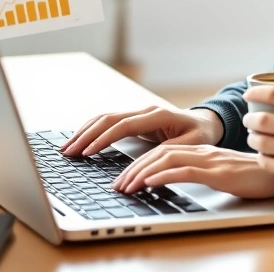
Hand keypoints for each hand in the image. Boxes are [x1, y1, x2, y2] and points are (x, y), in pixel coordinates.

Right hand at [61, 106, 223, 156]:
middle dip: (86, 135)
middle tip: (68, 152)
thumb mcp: (192, 144)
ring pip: (104, 119)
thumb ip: (170, 150)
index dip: (104, 138)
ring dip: (84, 132)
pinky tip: (80, 142)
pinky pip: (108, 123)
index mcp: (157, 115)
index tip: (88, 152)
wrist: (206, 122)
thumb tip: (149, 162)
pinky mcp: (134, 121)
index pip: (123, 125)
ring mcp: (138, 114)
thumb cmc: (200, 134)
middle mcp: (144, 111)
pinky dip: (92, 131)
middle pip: (108, 119)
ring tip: (67, 148)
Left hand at [112, 144, 273, 198]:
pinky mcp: (219, 173)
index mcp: (201, 150)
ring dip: (141, 173)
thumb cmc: (256, 175)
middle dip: (132, 169)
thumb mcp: (222, 173)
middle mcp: (202, 151)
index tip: (123, 179)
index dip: (138, 163)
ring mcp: (210, 161)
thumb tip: (176, 180)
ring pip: (166, 160)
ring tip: (126, 187)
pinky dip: (163, 176)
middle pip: (158, 153)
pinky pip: (185, 171)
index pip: (162, 151)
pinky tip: (150, 184)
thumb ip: (202, 172)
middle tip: (116, 186)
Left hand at [242, 79, 273, 196]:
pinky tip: (262, 154)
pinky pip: (267, 162)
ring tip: (253, 137)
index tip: (247, 95)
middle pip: (262, 119)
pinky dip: (261, 157)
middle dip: (249, 119)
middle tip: (249, 120)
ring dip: (252, 138)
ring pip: (261, 142)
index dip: (255, 93)